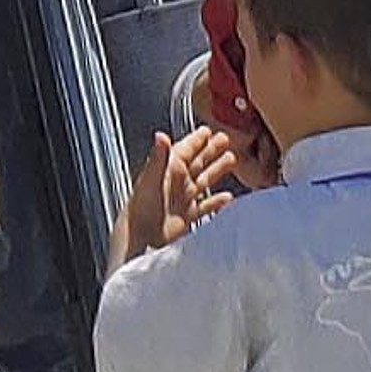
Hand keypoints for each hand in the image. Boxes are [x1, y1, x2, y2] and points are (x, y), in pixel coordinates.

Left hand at [120, 125, 241, 260]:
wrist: (139, 241)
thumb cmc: (139, 210)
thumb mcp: (150, 179)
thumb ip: (158, 157)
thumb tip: (161, 135)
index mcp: (168, 171)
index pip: (185, 150)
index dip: (196, 140)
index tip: (208, 130)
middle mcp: (176, 183)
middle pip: (198, 162)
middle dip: (211, 150)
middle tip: (225, 139)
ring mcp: (182, 200)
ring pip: (204, 180)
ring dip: (217, 170)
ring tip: (231, 159)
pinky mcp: (186, 217)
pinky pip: (205, 206)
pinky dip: (217, 202)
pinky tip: (227, 198)